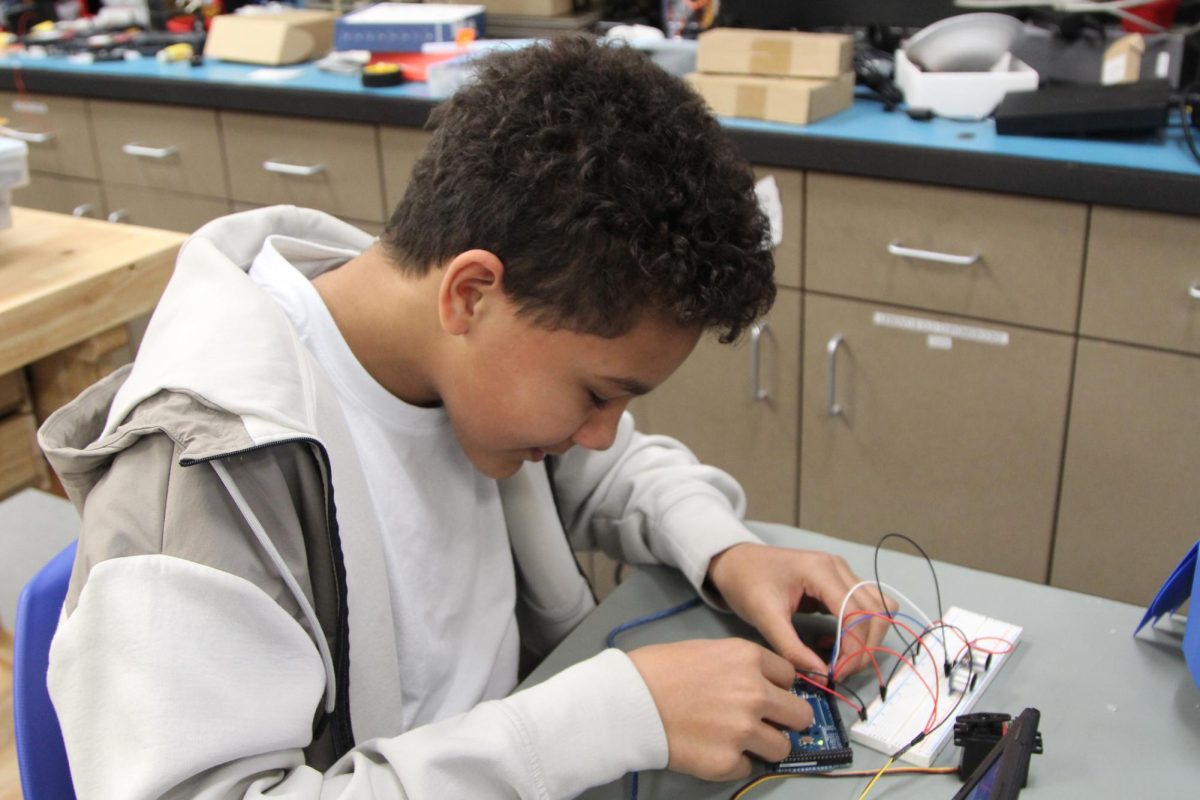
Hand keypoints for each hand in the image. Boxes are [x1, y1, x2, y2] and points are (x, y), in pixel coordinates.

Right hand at [628, 638, 812, 780]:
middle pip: (799, 715)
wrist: (628, 701)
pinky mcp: (728, 762)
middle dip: (786, 720)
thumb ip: (739, 667)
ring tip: (737, 740)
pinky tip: (711, 749)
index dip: (777, 686)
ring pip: (782, 747)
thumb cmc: (658, 669)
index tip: (767, 694)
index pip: (790, 676)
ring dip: (764, 745)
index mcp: (749, 659)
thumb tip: (760, 686)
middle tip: (766, 723)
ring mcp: (744, 731)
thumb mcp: (707, 650)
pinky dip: (733, 761)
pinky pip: (747, 767)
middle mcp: (755, 694)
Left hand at [706, 543, 895, 678]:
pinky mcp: (839, 583)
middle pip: (876, 613)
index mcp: (821, 571)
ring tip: (838, 660)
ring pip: (878, 611)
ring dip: (866, 640)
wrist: (735, 562)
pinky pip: (864, 609)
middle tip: (839, 672)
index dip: (853, 649)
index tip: (835, 674)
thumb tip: (821, 675)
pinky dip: (858, 631)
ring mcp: (842, 574)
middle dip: (864, 648)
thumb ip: (792, 648)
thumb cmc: (746, 583)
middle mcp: (839, 568)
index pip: (856, 614)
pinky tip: (831, 643)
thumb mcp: (764, 618)